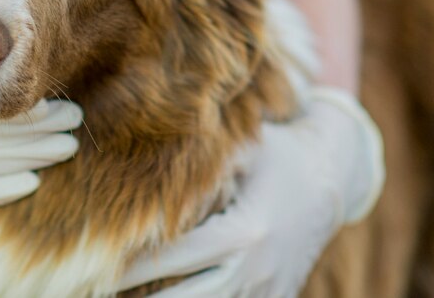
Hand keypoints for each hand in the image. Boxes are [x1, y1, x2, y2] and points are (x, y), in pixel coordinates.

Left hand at [115, 87, 384, 297]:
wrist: (334, 179)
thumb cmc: (277, 156)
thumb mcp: (244, 150)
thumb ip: (200, 161)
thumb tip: (142, 150)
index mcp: (244, 231)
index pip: (175, 257)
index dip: (133, 266)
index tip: (99, 264)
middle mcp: (257, 269)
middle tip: (101, 289)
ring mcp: (269, 291)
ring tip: (121, 297)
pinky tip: (162, 296)